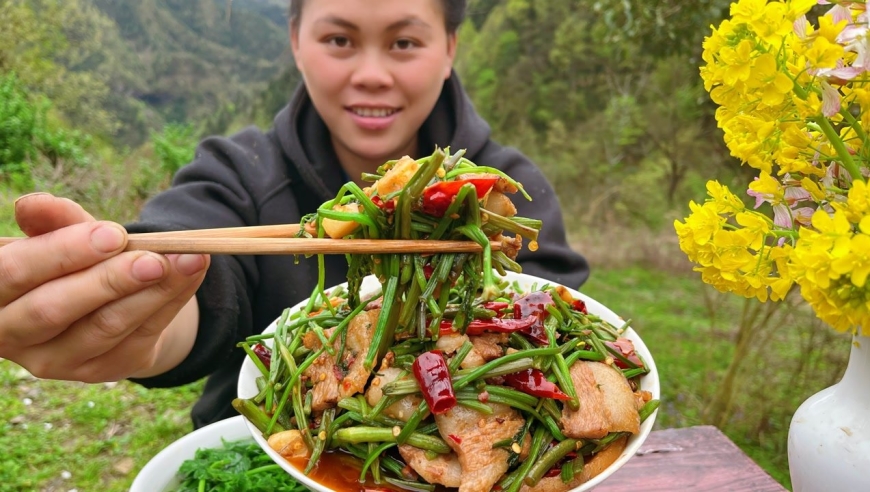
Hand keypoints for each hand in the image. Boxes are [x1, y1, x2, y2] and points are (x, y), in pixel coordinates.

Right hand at [0, 193, 209, 381]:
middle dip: (108, 280)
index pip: (11, 273)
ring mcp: (56, 360)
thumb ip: (53, 222)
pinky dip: (172, 300)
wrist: (105, 302)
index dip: (60, 252)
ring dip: (153, 291)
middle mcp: (13, 335)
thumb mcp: (63, 236)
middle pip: (53, 308)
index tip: (112, 233)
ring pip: (105, 326)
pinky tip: (193, 273)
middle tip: (154, 259)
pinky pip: (140, 334)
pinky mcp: (100, 370)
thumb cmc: (71, 262)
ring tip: (188, 259)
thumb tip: (33, 203)